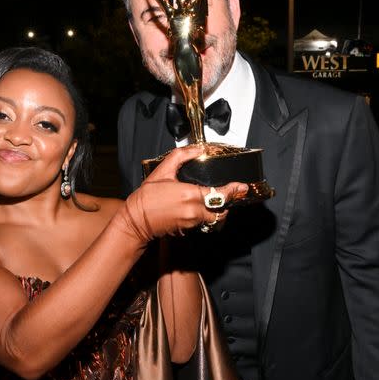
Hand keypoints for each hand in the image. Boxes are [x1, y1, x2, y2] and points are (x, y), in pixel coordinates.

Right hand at [118, 146, 247, 244]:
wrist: (136, 220)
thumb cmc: (147, 198)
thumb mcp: (163, 171)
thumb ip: (182, 156)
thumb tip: (197, 149)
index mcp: (190, 195)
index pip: (221, 195)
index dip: (234, 190)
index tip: (242, 187)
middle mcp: (194, 211)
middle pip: (222, 209)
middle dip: (226, 203)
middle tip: (228, 194)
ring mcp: (192, 222)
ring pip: (213, 217)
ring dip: (216, 210)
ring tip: (212, 200)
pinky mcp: (188, 230)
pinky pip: (203, 223)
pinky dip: (205, 216)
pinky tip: (197, 208)